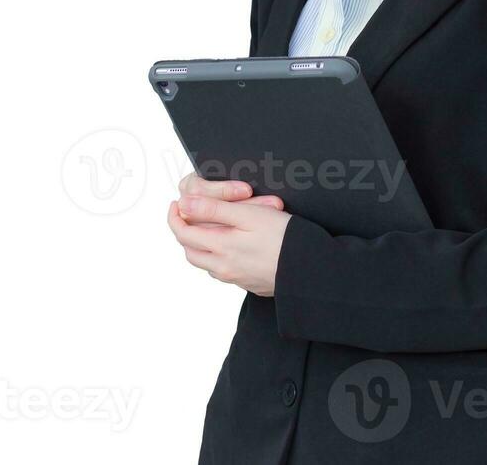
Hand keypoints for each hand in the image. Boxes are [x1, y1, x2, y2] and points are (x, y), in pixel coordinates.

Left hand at [167, 180, 292, 296]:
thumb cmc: (283, 238)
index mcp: (220, 248)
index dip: (175, 217)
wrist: (312, 270)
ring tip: (209, 227)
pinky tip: (232, 245)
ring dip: (201, 245)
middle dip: (185, 232)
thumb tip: (185, 205)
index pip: (183, 234)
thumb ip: (214, 209)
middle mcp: (224, 267)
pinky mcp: (250, 283)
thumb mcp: (248, 214)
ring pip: (207, 263)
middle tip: (189, 215)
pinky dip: (219, 256)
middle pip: (191, 251)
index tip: (176, 203)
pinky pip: (224, 271)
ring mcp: (237, 278)